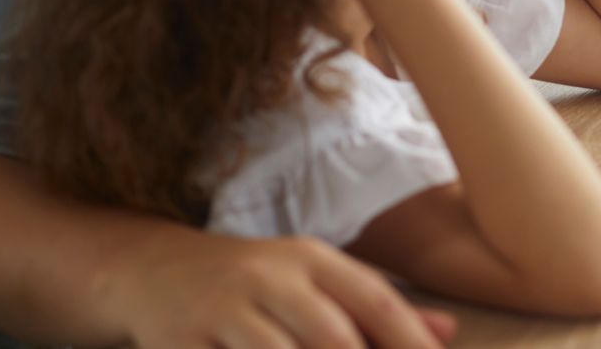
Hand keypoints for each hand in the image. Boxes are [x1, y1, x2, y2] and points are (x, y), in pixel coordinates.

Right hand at [112, 231, 454, 347]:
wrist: (153, 269)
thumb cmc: (256, 283)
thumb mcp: (315, 280)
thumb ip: (376, 308)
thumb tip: (446, 332)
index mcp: (311, 260)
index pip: (374, 299)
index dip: (409, 340)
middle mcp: (269, 278)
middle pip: (332, 337)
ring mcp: (222, 311)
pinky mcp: (180, 344)